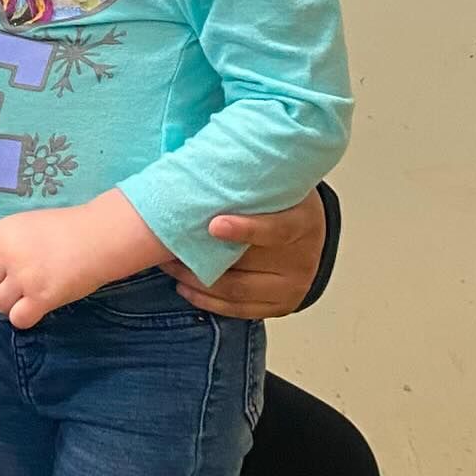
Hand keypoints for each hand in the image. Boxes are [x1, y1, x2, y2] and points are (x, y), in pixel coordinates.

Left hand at [0, 204, 107, 329]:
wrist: (101, 236)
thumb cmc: (69, 228)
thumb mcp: (28, 223)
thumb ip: (6, 242)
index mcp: (2, 232)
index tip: (0, 269)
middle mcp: (7, 254)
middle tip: (20, 283)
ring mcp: (23, 277)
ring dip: (12, 303)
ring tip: (30, 295)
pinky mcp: (41, 298)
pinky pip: (17, 319)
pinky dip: (26, 317)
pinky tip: (38, 307)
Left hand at [160, 188, 325, 318]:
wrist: (308, 232)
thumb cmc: (282, 203)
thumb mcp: (274, 187)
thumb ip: (246, 183)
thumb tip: (199, 165)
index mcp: (303, 222)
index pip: (277, 229)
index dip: (246, 229)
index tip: (213, 225)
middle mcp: (302, 258)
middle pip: (248, 264)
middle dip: (202, 255)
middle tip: (168, 242)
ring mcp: (293, 286)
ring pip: (237, 290)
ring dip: (196, 279)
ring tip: (169, 264)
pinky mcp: (281, 306)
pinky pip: (238, 309)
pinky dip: (207, 300)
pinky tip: (185, 286)